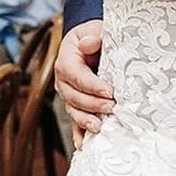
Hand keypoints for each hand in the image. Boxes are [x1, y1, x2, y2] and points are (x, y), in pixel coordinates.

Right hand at [55, 20, 113, 146]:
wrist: (93, 42)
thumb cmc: (96, 36)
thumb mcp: (95, 30)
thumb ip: (94, 36)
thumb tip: (89, 44)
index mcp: (66, 61)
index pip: (76, 76)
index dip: (92, 85)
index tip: (110, 91)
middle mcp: (63, 81)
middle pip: (74, 97)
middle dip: (93, 105)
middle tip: (113, 108)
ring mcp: (69, 95)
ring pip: (74, 111)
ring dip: (86, 121)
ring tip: (101, 127)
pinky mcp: (77, 105)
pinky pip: (75, 121)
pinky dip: (79, 134)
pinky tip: (85, 145)